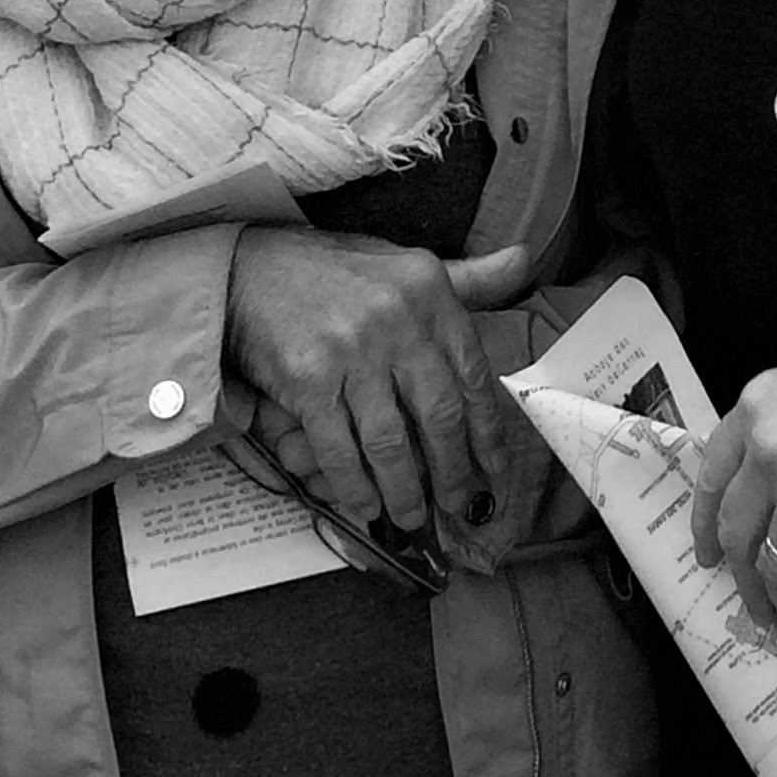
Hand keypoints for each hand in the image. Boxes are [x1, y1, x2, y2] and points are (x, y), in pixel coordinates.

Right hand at [223, 230, 531, 536]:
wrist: (251, 266)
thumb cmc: (337, 271)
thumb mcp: (406, 264)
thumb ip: (467, 276)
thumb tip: (524, 261)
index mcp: (428, 290)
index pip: (473, 372)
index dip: (487, 430)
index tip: (494, 468)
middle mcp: (397, 317)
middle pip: (439, 415)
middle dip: (452, 471)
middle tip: (458, 506)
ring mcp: (351, 348)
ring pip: (390, 442)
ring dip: (404, 491)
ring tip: (410, 516)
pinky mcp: (308, 377)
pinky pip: (339, 448)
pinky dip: (354, 486)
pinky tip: (364, 505)